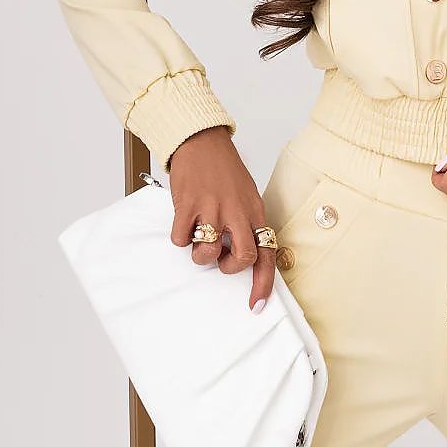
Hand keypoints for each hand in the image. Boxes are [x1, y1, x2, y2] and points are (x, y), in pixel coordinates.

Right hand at [166, 126, 274, 311]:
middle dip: (230, 267)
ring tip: (200, 234)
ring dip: (200, 253)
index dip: (263, 284)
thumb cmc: (225, 171)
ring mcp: (212, 208)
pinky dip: (180, 237)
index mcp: (255, 211)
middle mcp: (237, 212)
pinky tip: (184, 222)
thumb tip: (245, 256)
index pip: (266, 253)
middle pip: (242, 257)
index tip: (256, 305)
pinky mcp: (187, 205)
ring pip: (207, 253)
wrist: (202, 142)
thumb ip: (247, 224)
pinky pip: (180, 239)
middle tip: (221, 259)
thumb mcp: (247, 196)